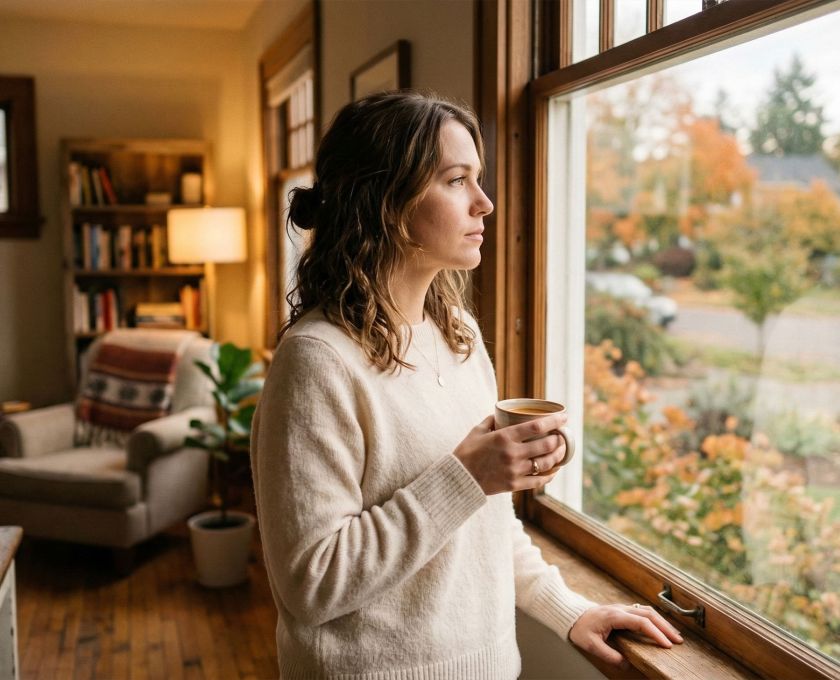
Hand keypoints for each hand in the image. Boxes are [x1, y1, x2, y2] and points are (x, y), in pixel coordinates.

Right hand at [452, 413, 568, 494]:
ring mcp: (515, 470)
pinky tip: (553, 471)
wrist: (458, 479)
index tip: (564, 417)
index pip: (536, 427)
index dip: (554, 421)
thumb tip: (502, 414)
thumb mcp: (477, 431)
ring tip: (561, 451)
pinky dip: (549, 475)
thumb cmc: (466, 452)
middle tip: (563, 436)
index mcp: (504, 437)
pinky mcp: (514, 485)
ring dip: (557, 456)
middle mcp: (512, 453)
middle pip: (546, 445)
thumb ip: (491, 420)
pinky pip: (538, 480)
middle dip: (559, 439)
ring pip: (545, 463)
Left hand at [569, 603, 683, 666]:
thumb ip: (608, 655)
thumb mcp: (590, 645)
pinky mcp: (623, 610)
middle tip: (678, 641)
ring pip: (647, 610)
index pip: (640, 622)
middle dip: (665, 627)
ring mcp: (622, 608)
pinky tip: (661, 628)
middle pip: (648, 614)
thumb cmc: (580, 628)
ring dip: (662, 622)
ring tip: (674, 635)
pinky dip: (655, 619)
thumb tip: (626, 664)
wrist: (571, 614)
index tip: (666, 645)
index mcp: (614, 616)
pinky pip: (642, 612)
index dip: (655, 633)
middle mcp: (621, 609)